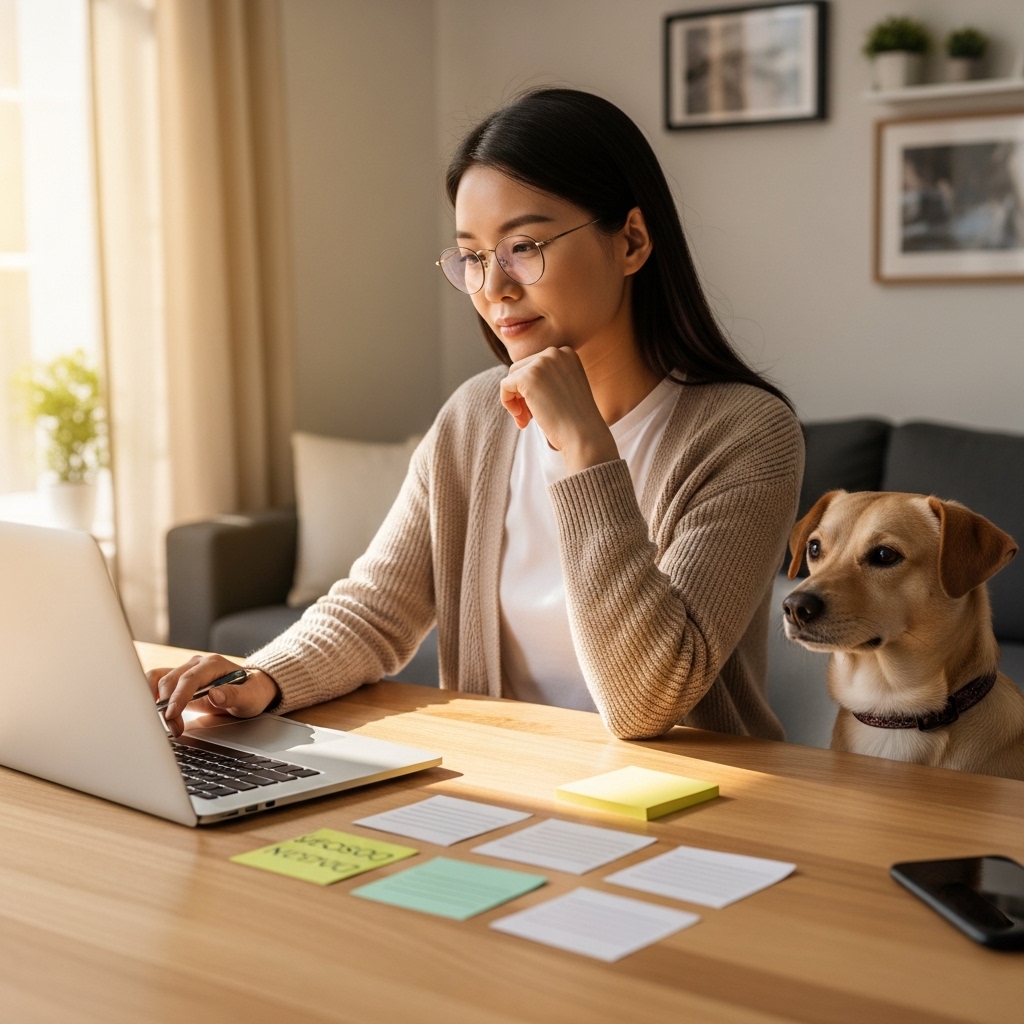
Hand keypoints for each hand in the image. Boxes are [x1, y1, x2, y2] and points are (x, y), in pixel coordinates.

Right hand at [148, 655, 279, 737]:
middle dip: (168, 706)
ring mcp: (186, 670)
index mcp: (213, 664)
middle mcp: (197, 664)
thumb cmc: (252, 692)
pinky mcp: (178, 680)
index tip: (171, 715)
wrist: (252, 688)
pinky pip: (156, 682)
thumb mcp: (250, 697)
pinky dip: (149, 693)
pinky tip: (149, 708)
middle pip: (170, 681)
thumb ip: (234, 695)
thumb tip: (215, 694)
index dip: (178, 697)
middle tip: (175, 729)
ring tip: (161, 720)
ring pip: (159, 679)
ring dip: (155, 700)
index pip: (189, 679)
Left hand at [499, 347, 618, 473]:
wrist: (584, 434)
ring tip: (525, 420)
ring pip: (512, 376)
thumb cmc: (575, 421)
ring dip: (514, 400)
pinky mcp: (528, 376)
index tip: (538, 409)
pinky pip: (505, 386)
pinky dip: (507, 403)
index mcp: (567, 354)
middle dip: (521, 394)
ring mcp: (542, 362)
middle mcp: (555, 352)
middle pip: (522, 368)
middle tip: (528, 418)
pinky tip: (521, 419)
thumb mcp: (564, 389)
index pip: (536, 365)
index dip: (532, 389)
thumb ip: (547, 379)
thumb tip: (515, 379)